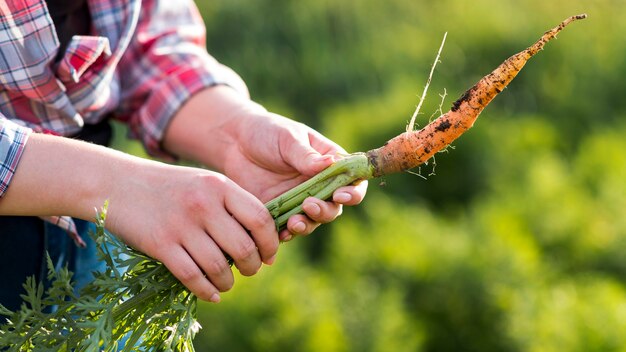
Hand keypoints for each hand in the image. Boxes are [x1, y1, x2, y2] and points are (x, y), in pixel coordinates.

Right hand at [0, 133, 277, 301]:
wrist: (117, 183)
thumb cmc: (169, 187)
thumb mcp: (204, 183)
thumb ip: (231, 204)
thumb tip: (261, 240)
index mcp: (219, 185)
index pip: (260, 219)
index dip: (270, 243)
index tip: (269, 256)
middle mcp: (203, 203)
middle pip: (244, 247)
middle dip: (252, 266)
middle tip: (249, 270)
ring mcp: (181, 224)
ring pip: (218, 266)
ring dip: (228, 281)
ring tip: (227, 283)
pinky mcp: (160, 244)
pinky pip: (192, 276)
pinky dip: (206, 290)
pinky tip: (212, 294)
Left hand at [220, 107, 367, 240]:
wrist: (234, 142)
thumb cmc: (266, 132)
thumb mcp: (287, 138)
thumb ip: (305, 154)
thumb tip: (330, 163)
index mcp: (329, 164)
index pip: (352, 181)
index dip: (353, 192)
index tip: (341, 195)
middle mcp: (319, 185)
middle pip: (334, 207)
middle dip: (326, 211)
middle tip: (310, 206)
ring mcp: (300, 201)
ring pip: (313, 221)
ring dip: (307, 225)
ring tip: (293, 223)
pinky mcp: (280, 213)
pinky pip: (287, 229)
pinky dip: (286, 234)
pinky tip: (280, 234)